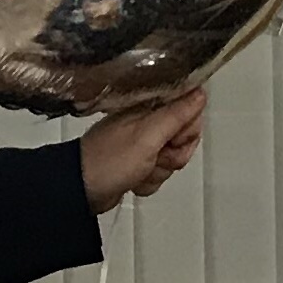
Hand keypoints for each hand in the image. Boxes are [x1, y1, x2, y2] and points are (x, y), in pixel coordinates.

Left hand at [80, 89, 206, 212]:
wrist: (82, 189)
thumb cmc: (109, 161)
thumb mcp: (148, 137)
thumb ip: (176, 115)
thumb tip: (200, 93)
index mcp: (149, 107)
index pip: (189, 110)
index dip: (186, 130)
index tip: (172, 139)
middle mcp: (147, 121)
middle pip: (184, 137)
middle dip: (174, 154)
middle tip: (155, 156)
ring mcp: (143, 143)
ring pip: (174, 157)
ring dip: (160, 170)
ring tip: (140, 170)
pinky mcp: (139, 162)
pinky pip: (160, 172)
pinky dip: (150, 180)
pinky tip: (134, 180)